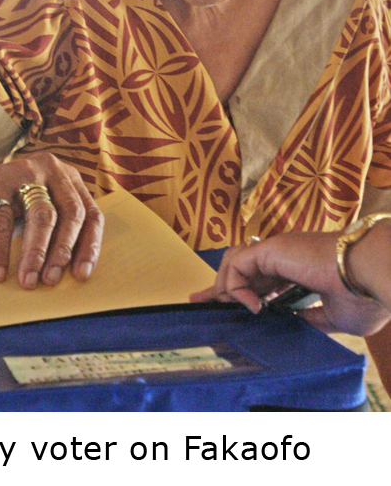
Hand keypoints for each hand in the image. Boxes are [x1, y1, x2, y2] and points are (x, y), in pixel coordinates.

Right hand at [0, 153, 103, 288]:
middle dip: (63, 251)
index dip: (89, 245)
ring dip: (36, 253)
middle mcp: (50, 170)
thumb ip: (57, 234)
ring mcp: (23, 172)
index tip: (82, 274)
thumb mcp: (38, 219)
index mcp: (68, 178)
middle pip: (70, 212)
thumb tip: (73, 275)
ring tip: (29, 280)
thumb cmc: (8, 215)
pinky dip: (0, 250)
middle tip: (52, 279)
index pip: (89, 213)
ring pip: (41, 216)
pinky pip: (2, 221)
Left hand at [190, 231, 390, 336]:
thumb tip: (292, 324)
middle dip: (219, 285)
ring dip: (226, 285)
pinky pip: (238, 264)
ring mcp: (278, 249)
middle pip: (241, 266)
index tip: (226, 306)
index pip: (261, 276)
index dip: (242, 291)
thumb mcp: (332, 316)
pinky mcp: (272, 249)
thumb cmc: (363, 295)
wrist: (372, 276)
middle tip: (200, 302)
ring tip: (230, 308)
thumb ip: (309, 317)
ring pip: (235, 260)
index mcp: (300, 267)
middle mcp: (286, 254)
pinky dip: (237, 285)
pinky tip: (252, 306)